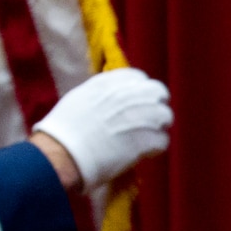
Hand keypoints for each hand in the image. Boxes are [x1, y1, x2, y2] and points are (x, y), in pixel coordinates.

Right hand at [31, 67, 172, 190]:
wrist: (64, 152)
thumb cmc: (64, 129)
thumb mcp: (79, 98)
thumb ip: (101, 93)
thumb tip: (112, 98)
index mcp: (109, 83)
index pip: (138, 77)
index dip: (138, 90)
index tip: (134, 102)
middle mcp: (130, 94)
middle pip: (158, 92)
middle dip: (155, 104)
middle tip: (145, 120)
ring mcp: (142, 115)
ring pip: (165, 115)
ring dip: (156, 127)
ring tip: (142, 138)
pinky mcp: (148, 138)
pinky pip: (163, 140)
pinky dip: (154, 148)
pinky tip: (140, 153)